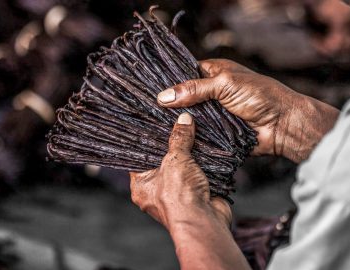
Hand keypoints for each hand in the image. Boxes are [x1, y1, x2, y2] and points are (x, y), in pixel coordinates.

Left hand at [130, 113, 230, 229]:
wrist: (204, 221)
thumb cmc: (179, 198)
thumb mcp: (175, 160)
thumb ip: (179, 139)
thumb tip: (184, 120)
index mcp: (142, 185)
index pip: (140, 158)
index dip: (149, 141)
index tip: (156, 124)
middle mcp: (158, 190)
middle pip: (165, 160)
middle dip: (174, 145)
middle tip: (178, 124)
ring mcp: (179, 193)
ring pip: (184, 166)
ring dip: (192, 154)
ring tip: (195, 132)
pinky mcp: (197, 193)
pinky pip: (200, 173)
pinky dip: (205, 163)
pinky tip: (209, 148)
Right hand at [157, 59, 338, 162]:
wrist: (283, 125)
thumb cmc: (261, 96)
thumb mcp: (225, 85)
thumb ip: (195, 89)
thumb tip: (164, 96)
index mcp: (214, 74)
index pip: (184, 74)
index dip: (169, 81)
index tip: (147, 88)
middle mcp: (211, 94)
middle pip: (184, 99)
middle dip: (170, 105)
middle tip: (145, 110)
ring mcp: (214, 115)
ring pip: (189, 118)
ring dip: (179, 123)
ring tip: (152, 126)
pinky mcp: (217, 134)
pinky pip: (198, 135)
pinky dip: (189, 137)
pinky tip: (171, 140)